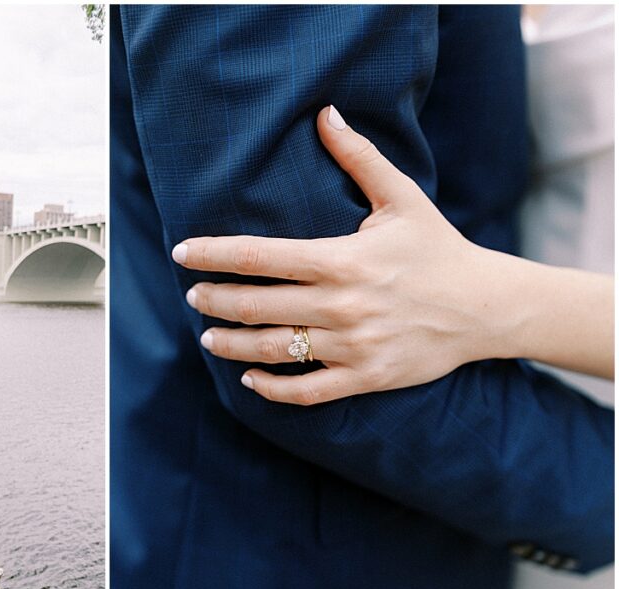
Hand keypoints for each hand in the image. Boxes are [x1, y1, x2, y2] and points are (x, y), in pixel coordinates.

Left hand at [175, 105, 522, 405]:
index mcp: (342, 259)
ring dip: (230, 344)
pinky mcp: (365, 377)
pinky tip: (248, 377)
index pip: (259, 256)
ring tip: (207, 335)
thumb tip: (326, 114)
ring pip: (272, 349)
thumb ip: (359, 159)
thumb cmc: (438, 249)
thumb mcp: (401, 198)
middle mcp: (342, 304)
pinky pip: (306, 391)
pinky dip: (271, 388)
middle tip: (192, 295)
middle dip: (214, 300)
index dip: (213, 255)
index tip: (183, 253)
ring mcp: (353, 345)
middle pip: (256, 305)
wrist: (487, 307)